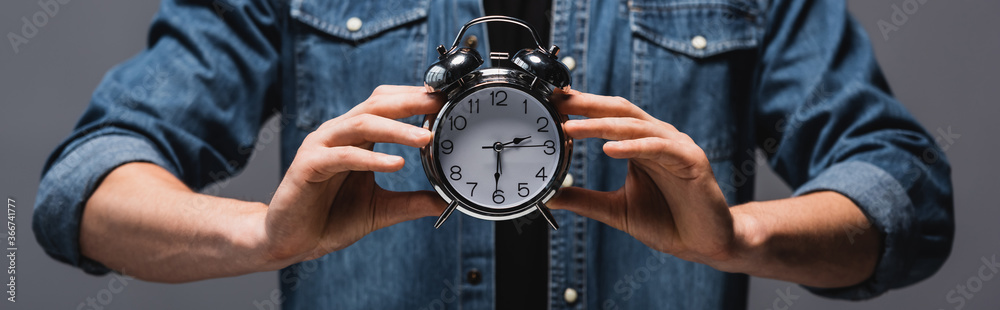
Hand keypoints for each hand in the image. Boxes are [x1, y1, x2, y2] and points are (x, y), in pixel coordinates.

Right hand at [258, 85, 445, 265]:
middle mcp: (338, 134)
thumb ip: (412, 202)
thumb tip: (446, 201)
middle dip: (410, 102)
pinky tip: (396, 164)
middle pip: (376, 105)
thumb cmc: (330, 218)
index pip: (386, 104)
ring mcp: (321, 147)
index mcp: (355, 137)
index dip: (413, 98)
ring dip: (396, 129)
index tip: (445, 100)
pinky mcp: (308, 166)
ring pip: (361, 124)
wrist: (291, 241)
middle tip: (440, 104)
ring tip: (425, 138)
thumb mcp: (381, 209)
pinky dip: (371, 158)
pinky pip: (343, 156)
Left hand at [548, 89, 738, 266]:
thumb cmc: (668, 222)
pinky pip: (659, 148)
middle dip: (588, 105)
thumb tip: (550, 195)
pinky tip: (610, 148)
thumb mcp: (616, 210)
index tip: (553, 103)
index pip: (609, 117)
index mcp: (641, 145)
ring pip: (637, 126)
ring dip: (603, 125)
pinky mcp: (692, 161)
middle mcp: (659, 139)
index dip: (583, 107)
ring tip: (574, 127)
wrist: (707, 243)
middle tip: (558, 101)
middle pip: (620, 111)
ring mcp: (676, 147)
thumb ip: (585, 200)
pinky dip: (634, 146)